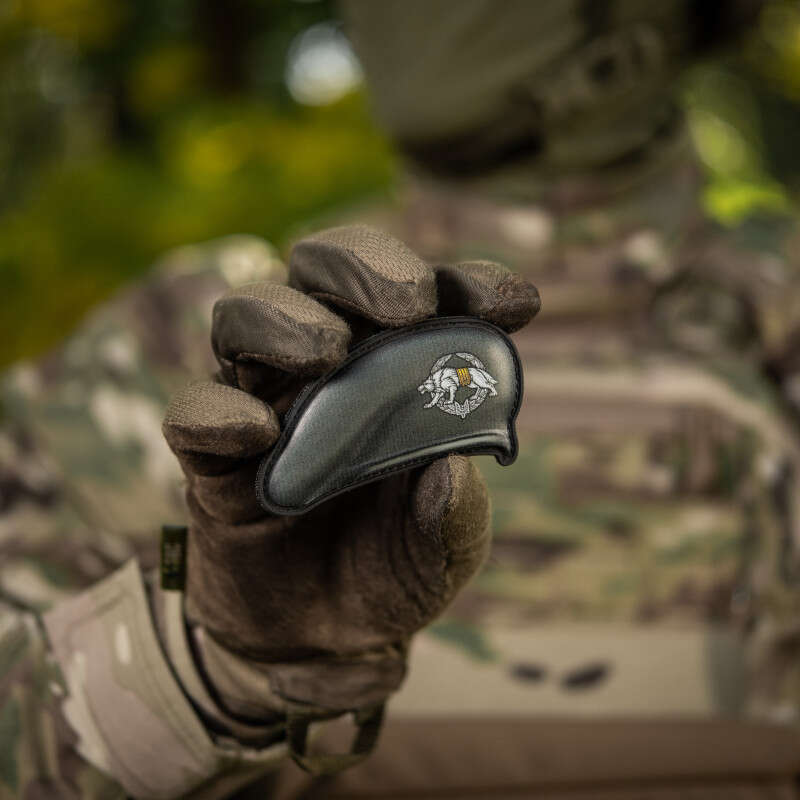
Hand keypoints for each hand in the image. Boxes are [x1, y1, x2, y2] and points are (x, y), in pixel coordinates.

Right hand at [162, 225, 539, 718]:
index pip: (426, 297)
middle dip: (365, 267)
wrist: (324, 643)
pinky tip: (259, 434)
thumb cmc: (395, 570)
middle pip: (321, 269)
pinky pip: (192, 414)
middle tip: (409, 305)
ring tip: (326, 353)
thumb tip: (445, 462)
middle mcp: (327, 369)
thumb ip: (452, 507)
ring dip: (284, 318)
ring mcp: (264, 405)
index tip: (516, 306)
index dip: (468, 287)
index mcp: (396, 371)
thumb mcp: (446, 547)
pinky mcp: (212, 459)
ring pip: (245, 315)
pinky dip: (218, 413)